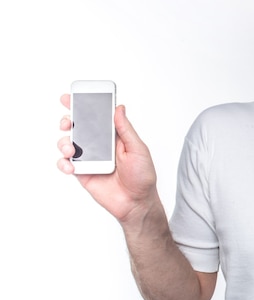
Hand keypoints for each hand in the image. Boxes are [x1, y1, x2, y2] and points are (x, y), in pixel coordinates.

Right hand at [57, 94, 158, 222]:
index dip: (85, 105)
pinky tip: (70, 164)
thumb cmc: (143, 177)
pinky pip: (66, 164)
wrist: (137, 203)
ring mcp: (90, 158)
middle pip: (79, 127)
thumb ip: (126, 129)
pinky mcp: (82, 173)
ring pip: (68, 143)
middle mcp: (100, 145)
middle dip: (68, 120)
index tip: (72, 96)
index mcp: (114, 136)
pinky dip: (63, 162)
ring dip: (64, 142)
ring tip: (70, 148)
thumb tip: (119, 108)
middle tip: (67, 122)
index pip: (98, 117)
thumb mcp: (138, 149)